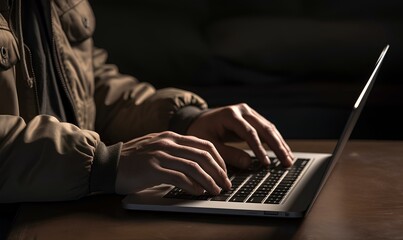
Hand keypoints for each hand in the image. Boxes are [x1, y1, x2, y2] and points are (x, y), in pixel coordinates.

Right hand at [115, 131, 231, 194]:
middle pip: (203, 155)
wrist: (108, 163)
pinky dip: (192, 186)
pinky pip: (179, 177)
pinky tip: (199, 192)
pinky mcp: (153, 168)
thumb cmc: (134, 159)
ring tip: (216, 191)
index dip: (219, 159)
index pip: (204, 144)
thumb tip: (200, 167)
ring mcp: (160, 154)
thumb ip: (177, 152)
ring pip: (194, 167)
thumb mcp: (158, 148)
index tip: (224, 172)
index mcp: (172, 137)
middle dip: (219, 171)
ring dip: (209, 180)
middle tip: (225, 184)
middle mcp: (168, 143)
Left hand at [187, 103, 293, 168]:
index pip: (248, 132)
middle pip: (264, 128)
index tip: (265, 163)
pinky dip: (276, 141)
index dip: (258, 148)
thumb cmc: (201, 132)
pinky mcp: (252, 118)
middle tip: (286, 162)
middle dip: (276, 146)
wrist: (198, 120)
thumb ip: (227, 154)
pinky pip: (267, 129)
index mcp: (229, 115)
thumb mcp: (209, 144)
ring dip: (280, 144)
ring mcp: (249, 112)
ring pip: (269, 128)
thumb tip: (249, 163)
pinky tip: (283, 152)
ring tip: (289, 160)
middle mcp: (242, 110)